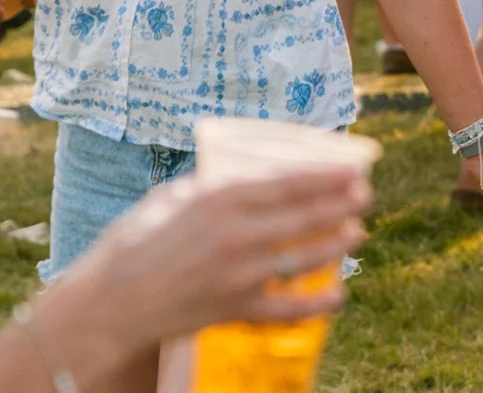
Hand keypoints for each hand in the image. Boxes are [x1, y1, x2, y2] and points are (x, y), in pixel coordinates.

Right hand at [67, 167, 371, 356]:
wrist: (117, 295)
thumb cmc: (140, 235)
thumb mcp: (177, 195)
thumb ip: (216, 186)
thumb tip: (251, 178)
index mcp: (220, 197)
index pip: (288, 184)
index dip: (326, 177)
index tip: (353, 170)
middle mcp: (237, 234)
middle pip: (304, 218)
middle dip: (340, 205)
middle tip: (365, 196)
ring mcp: (240, 275)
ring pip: (304, 259)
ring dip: (336, 245)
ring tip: (357, 233)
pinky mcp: (236, 311)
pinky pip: (288, 309)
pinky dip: (317, 303)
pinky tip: (338, 294)